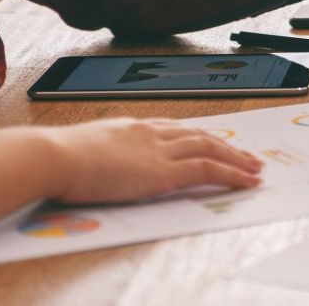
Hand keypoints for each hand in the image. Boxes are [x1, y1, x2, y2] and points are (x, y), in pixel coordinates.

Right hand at [51, 118, 262, 203]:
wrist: (52, 156)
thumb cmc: (54, 158)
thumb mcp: (80, 150)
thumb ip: (97, 153)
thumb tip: (92, 164)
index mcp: (131, 127)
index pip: (175, 128)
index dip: (197, 136)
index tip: (212, 141)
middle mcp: (151, 133)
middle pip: (199, 135)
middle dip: (226, 145)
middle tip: (246, 155)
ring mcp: (160, 150)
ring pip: (211, 148)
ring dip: (237, 158)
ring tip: (255, 168)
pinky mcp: (164, 171)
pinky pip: (208, 169)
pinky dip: (232, 174)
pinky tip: (247, 181)